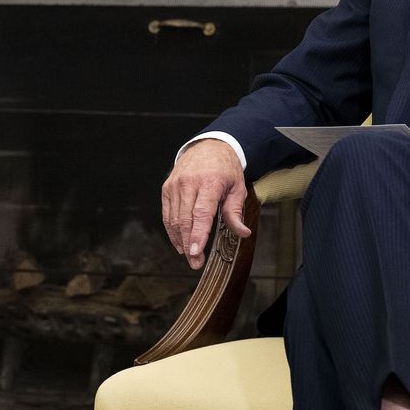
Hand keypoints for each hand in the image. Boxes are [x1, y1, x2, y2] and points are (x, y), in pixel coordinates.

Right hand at [161, 139, 251, 269]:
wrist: (208, 146)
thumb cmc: (224, 168)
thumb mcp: (237, 188)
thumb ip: (236, 212)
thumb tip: (242, 233)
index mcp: (209, 182)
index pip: (201, 213)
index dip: (198, 234)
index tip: (195, 252)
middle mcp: (189, 183)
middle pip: (185, 220)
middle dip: (189, 244)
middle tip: (195, 262)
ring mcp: (175, 185)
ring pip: (174, 219)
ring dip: (180, 240)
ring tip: (189, 255)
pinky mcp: (167, 188)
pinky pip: (167, 214)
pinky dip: (172, 230)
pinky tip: (179, 242)